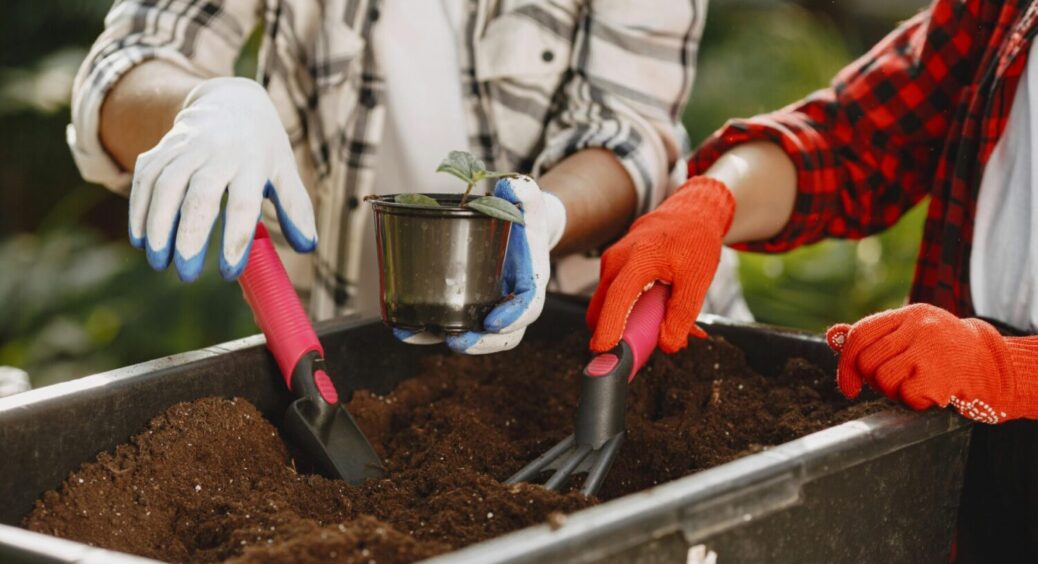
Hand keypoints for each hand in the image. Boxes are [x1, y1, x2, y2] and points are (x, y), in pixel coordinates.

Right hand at [128, 77, 316, 281]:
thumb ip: (296, 208)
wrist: (231, 101)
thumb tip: (307, 246)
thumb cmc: (262, 148)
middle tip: (187, 274)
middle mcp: (217, 153)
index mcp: (253, 163)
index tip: (228, 272)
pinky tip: (140, 240)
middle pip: (199, 197)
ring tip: (159, 262)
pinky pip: (144, 178)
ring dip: (158, 226)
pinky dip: (139, 209)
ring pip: (165, 186)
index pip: (243, 205)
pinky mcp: (161, 148)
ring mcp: (186, 148)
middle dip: (190, 238)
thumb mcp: (285, 172)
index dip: (234, 239)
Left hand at [394, 175, 566, 353]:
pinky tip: (401, 327)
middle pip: (502, 336)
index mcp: (530, 282)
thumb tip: (513, 185)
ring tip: (414, 334)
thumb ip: (525, 192)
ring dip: (442, 340)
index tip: (493, 322)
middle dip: (480, 344)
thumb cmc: (522, 215)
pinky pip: (449, 325)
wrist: (517, 225)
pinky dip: (425, 331)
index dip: (513, 318)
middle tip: (455, 341)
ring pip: (472, 337)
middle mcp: (511, 302)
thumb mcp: (527, 200)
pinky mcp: (466, 306)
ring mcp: (487, 308)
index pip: (527, 307)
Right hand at [586, 176, 734, 353]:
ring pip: (606, 304)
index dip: (609, 327)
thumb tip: (667, 345)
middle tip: (633, 355)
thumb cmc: (694, 241)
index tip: (604, 351)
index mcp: (638, 259)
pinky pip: (613, 296)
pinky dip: (629, 310)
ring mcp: (611, 262)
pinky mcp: (613, 267)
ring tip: (658, 328)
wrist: (689, 213)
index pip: (617, 298)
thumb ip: (683, 314)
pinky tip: (655, 312)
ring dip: (626, 323)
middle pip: (601, 307)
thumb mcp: (697, 279)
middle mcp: (616, 260)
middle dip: (610, 335)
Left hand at [826, 304, 1037, 423]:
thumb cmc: (946, 352)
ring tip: (918, 386)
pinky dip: (915, 402)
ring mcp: (930, 349)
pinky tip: (934, 394)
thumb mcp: (911, 334)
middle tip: (896, 385)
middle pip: (866, 361)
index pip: (860, 334)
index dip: (845, 363)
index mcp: (909, 314)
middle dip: (874, 381)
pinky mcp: (940, 374)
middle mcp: (919, 326)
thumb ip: (873, 337)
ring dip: (895, 392)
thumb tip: (831, 336)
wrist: (996, 366)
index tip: (849, 387)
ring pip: (883, 379)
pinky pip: (905, 396)